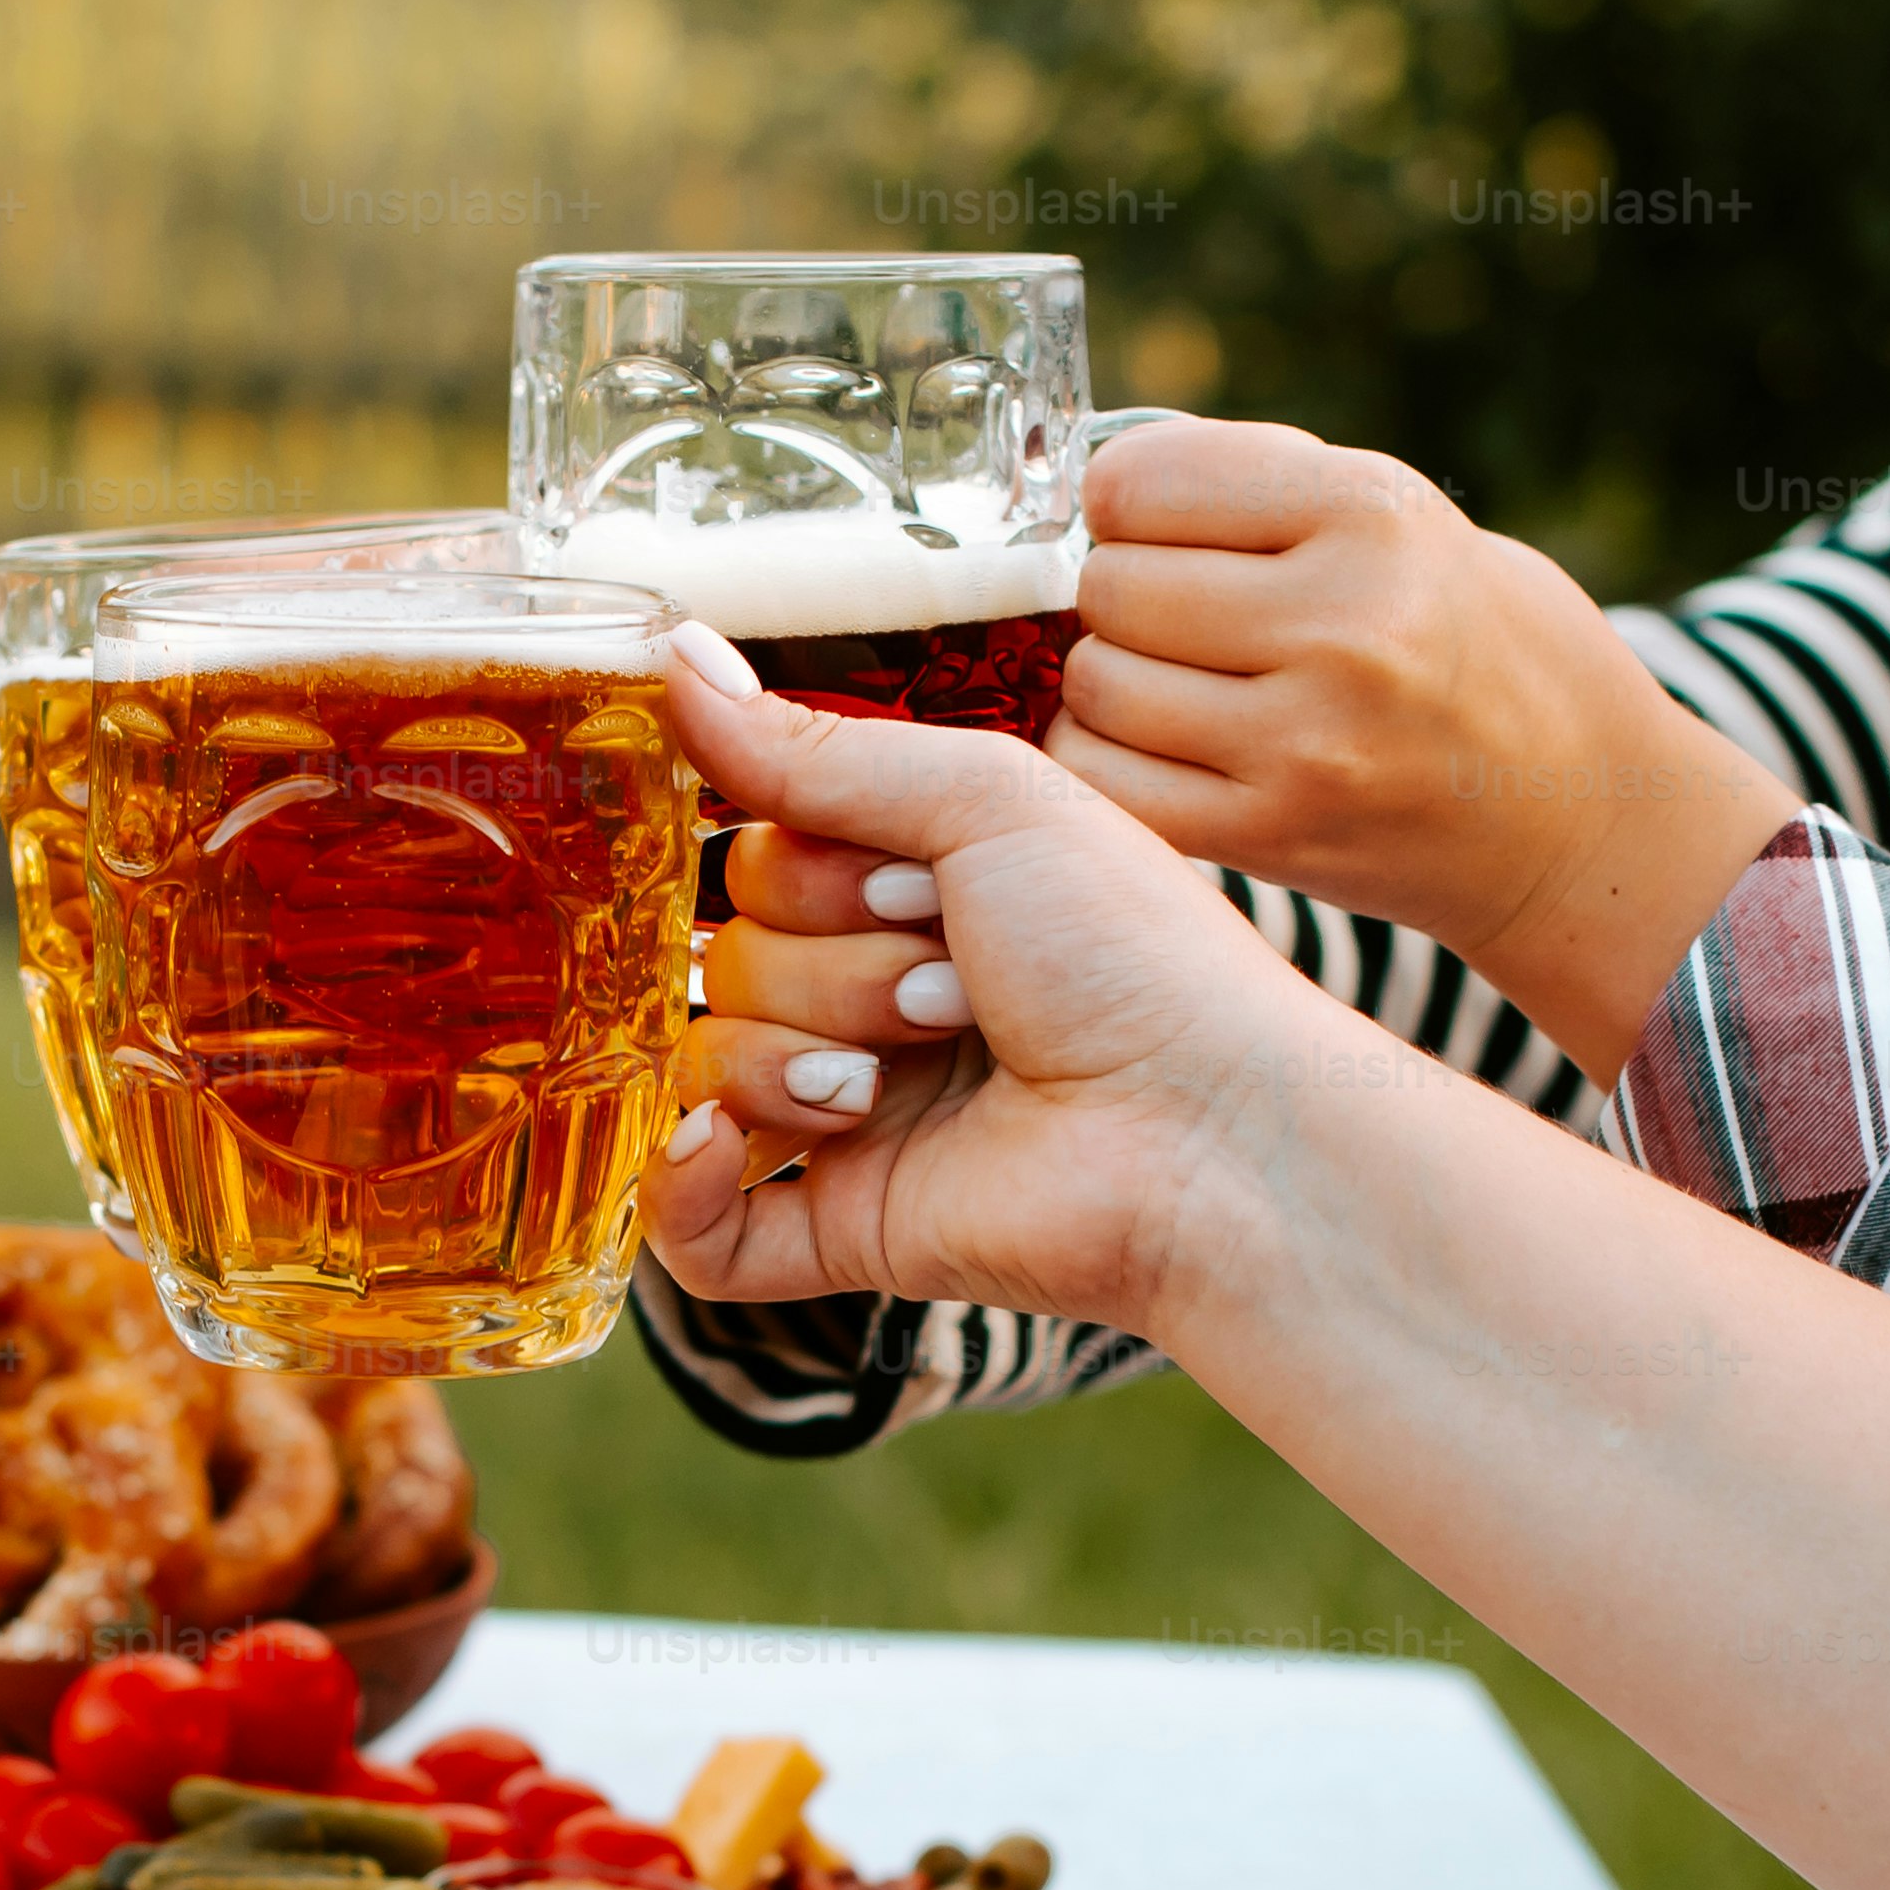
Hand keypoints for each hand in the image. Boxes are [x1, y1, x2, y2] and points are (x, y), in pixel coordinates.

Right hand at [642, 622, 1396, 1342]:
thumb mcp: (987, 802)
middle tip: (956, 983)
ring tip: (933, 1062)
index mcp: (908, 897)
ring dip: (808, 1053)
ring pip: (716, 1066)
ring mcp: (851, 1119)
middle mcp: (871, 1001)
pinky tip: (712, 1144)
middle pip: (731, 955)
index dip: (810, 864)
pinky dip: (679, 1187)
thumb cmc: (1135, 955)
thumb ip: (823, 749)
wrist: (1210, 1129)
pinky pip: (696, 1231)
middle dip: (834, 960)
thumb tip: (678, 659)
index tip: (911, 876)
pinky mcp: (846, 1226)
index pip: (759, 858)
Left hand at [1059, 420, 1796, 1074]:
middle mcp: (1344, 623)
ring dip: (1112, 683)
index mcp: (1375, 512)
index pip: (1140, 481)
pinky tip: (1154, 750)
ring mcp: (1306, 740)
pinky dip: (1103, 763)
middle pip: (1110, 586)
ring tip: (1179, 686)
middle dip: (1123, 596)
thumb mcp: (1406, 519)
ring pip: (1095, 683)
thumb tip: (1097, 482)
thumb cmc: (1473, 644)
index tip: (1157, 529)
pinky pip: (1103, 782)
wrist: (1582, 814)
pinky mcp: (1275, 833)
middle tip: (1178, 620)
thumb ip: (1261, 486)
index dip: (1125, 502)